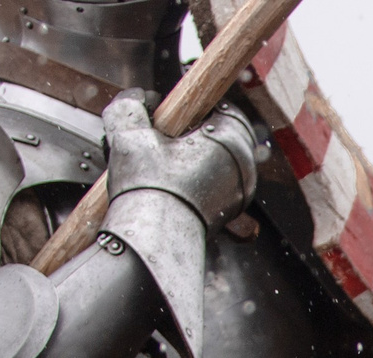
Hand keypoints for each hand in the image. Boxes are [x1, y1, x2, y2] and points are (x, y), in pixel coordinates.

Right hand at [102, 93, 256, 226]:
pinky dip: (191, 180)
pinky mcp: (227, 214)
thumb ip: (130, 106)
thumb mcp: (129, 133)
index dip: (191, 105)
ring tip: (159, 164)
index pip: (219, 106)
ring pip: (214, 161)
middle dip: (187, 134)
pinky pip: (211, 186)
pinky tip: (167, 185)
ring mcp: (238, 194)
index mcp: (230, 141)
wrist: (154, 241)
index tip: (171, 112)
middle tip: (159, 139)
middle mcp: (243, 168)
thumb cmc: (148, 189)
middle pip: (216, 135)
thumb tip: (140, 100)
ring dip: (188, 158)